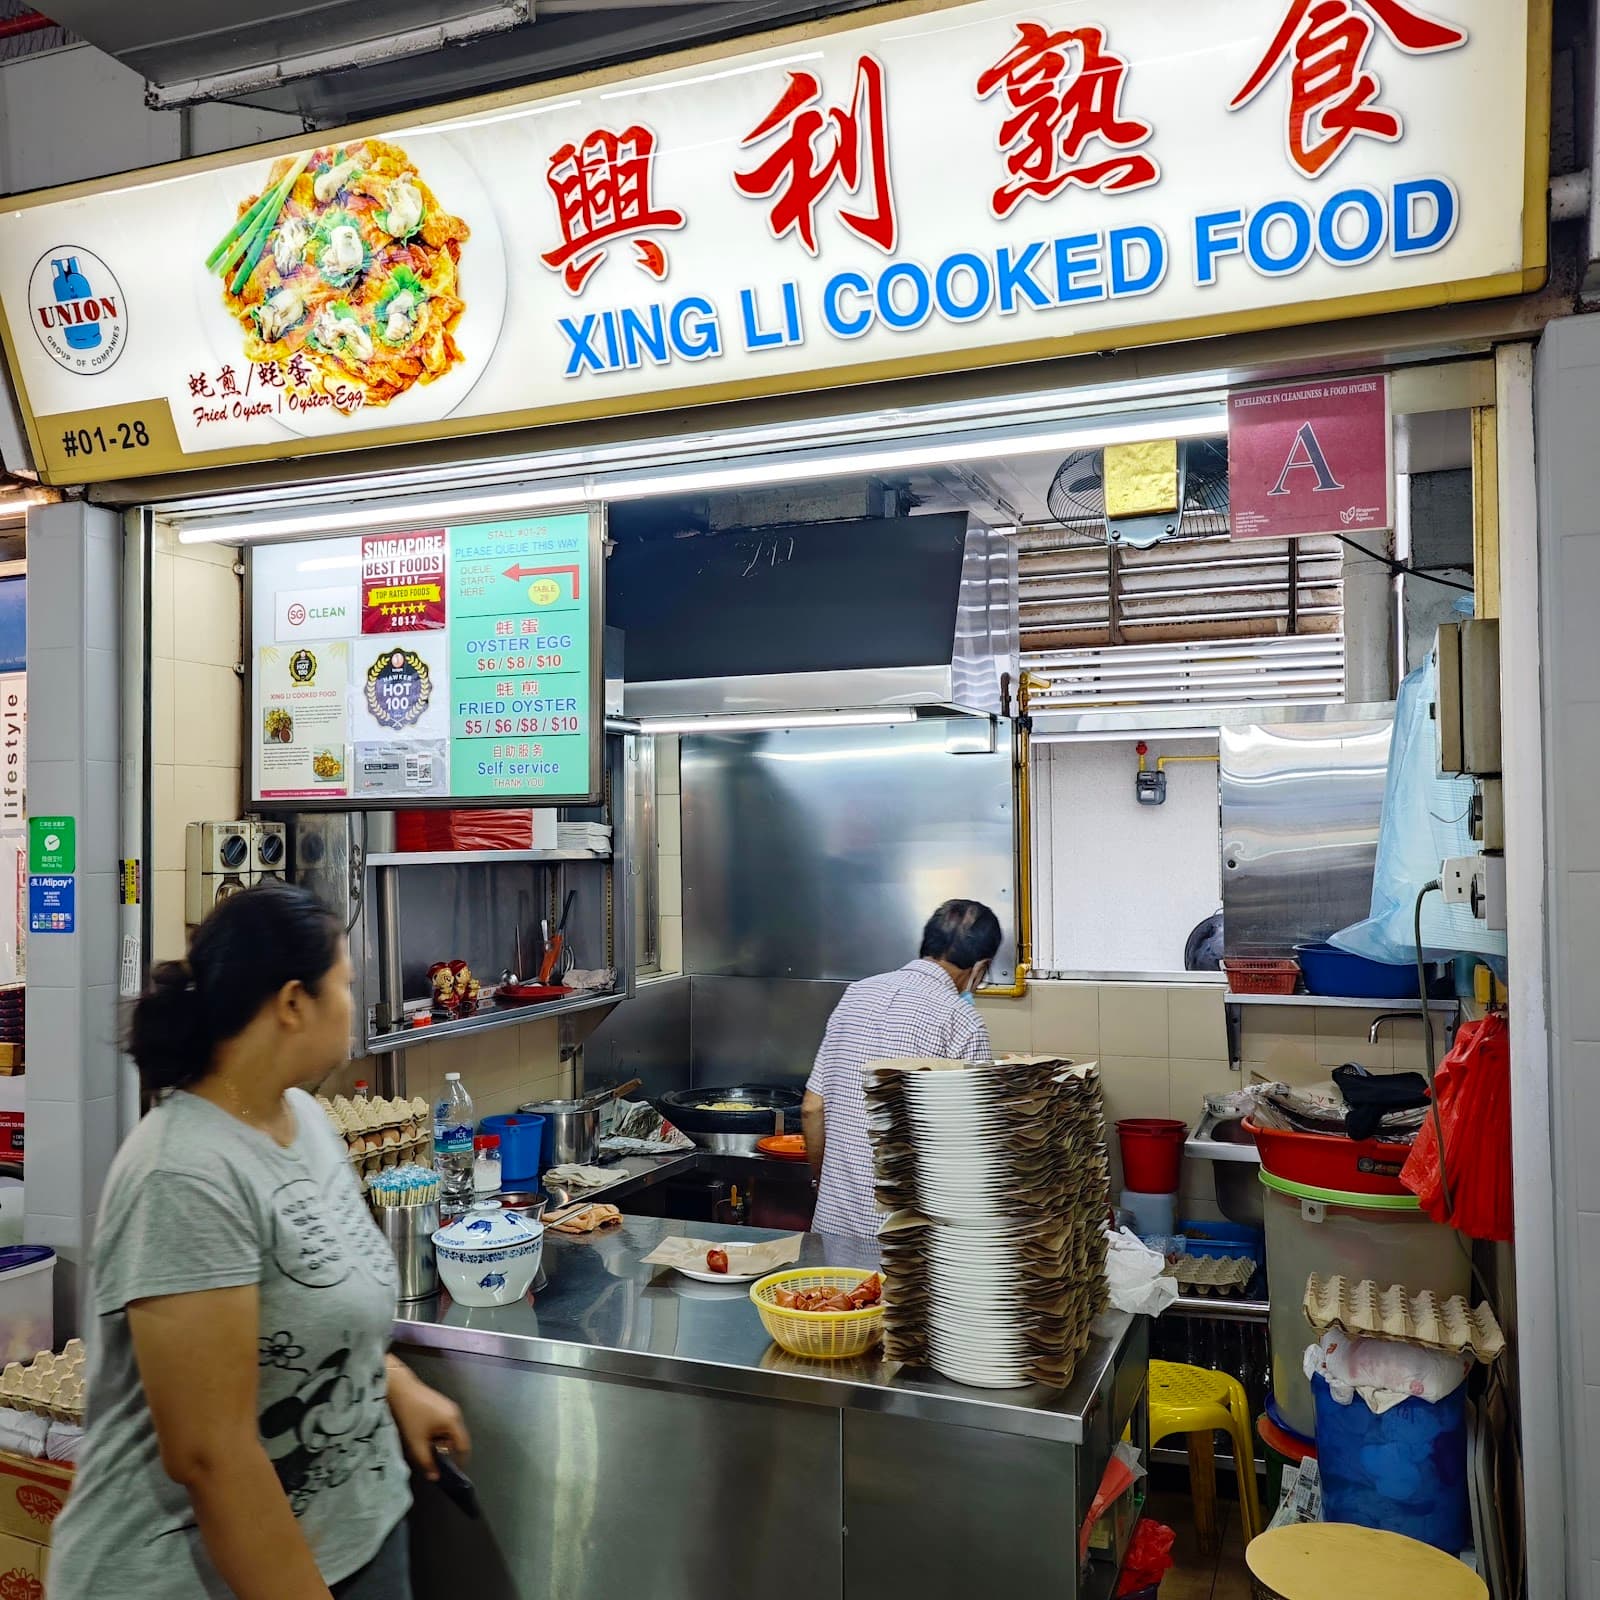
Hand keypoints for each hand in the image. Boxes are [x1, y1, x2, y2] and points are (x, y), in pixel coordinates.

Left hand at [385, 1357, 470, 1479]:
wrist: (401, 1389)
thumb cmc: (411, 1416)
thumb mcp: (417, 1443)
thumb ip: (427, 1462)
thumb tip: (435, 1477)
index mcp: (453, 1422)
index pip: (464, 1446)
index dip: (460, 1460)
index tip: (453, 1472)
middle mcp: (455, 1413)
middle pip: (457, 1438)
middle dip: (445, 1450)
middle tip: (431, 1456)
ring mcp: (449, 1406)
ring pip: (449, 1431)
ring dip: (440, 1441)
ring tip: (423, 1443)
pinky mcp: (442, 1403)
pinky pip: (445, 1423)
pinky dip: (437, 1432)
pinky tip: (423, 1432)